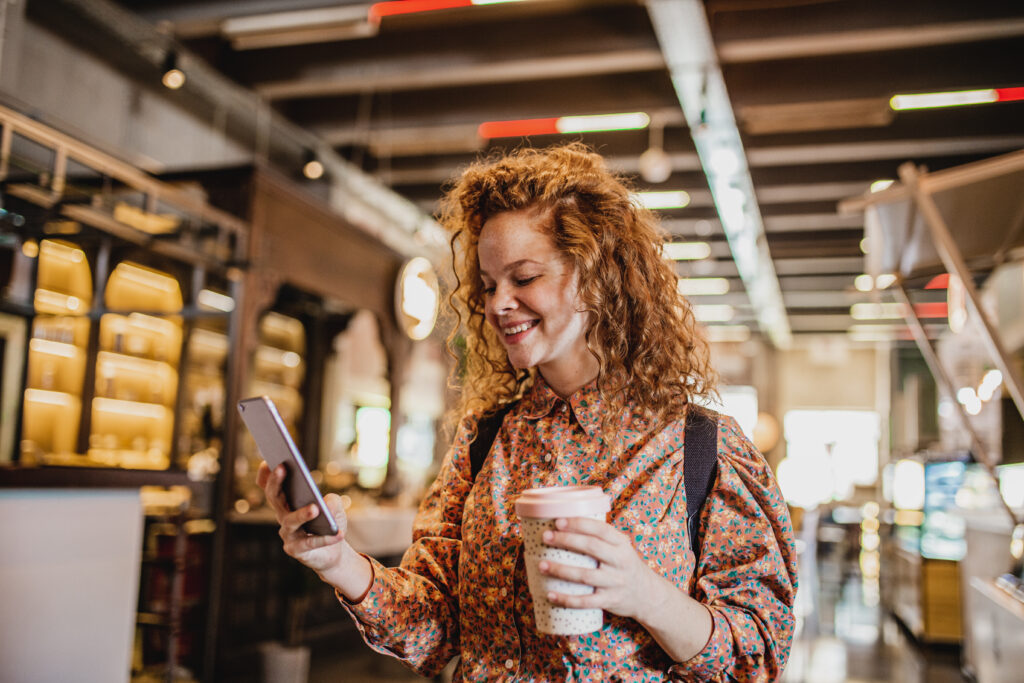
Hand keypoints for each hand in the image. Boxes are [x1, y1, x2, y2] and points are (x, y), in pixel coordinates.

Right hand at [256, 461, 347, 574]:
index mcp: (288, 502)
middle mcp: (283, 516)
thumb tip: (326, 503)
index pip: (272, 486)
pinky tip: (338, 533)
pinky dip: (325, 538)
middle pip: (274, 498)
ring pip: (290, 521)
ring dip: (302, 514)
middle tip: (282, 467)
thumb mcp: (335, 507)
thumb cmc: (329, 523)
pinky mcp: (296, 550)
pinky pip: (310, 543)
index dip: (266, 474)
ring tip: (315, 508)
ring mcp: (287, 534)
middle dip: (276, 482)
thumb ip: (332, 501)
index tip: (265, 459)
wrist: (333, 552)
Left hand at [538, 517, 660, 620]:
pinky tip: (551, 595)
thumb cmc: (624, 565)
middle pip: (591, 548)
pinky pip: (586, 601)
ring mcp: (616, 582)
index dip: (579, 524)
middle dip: (566, 540)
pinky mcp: (610, 601)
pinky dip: (567, 599)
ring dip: (561, 570)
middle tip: (546, 537)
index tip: (558, 521)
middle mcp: (620, 561)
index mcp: (621, 544)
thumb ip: (600, 538)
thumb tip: (563, 524)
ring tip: (542, 565)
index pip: (600, 530)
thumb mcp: (621, 547)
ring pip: (585, 575)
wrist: (647, 595)